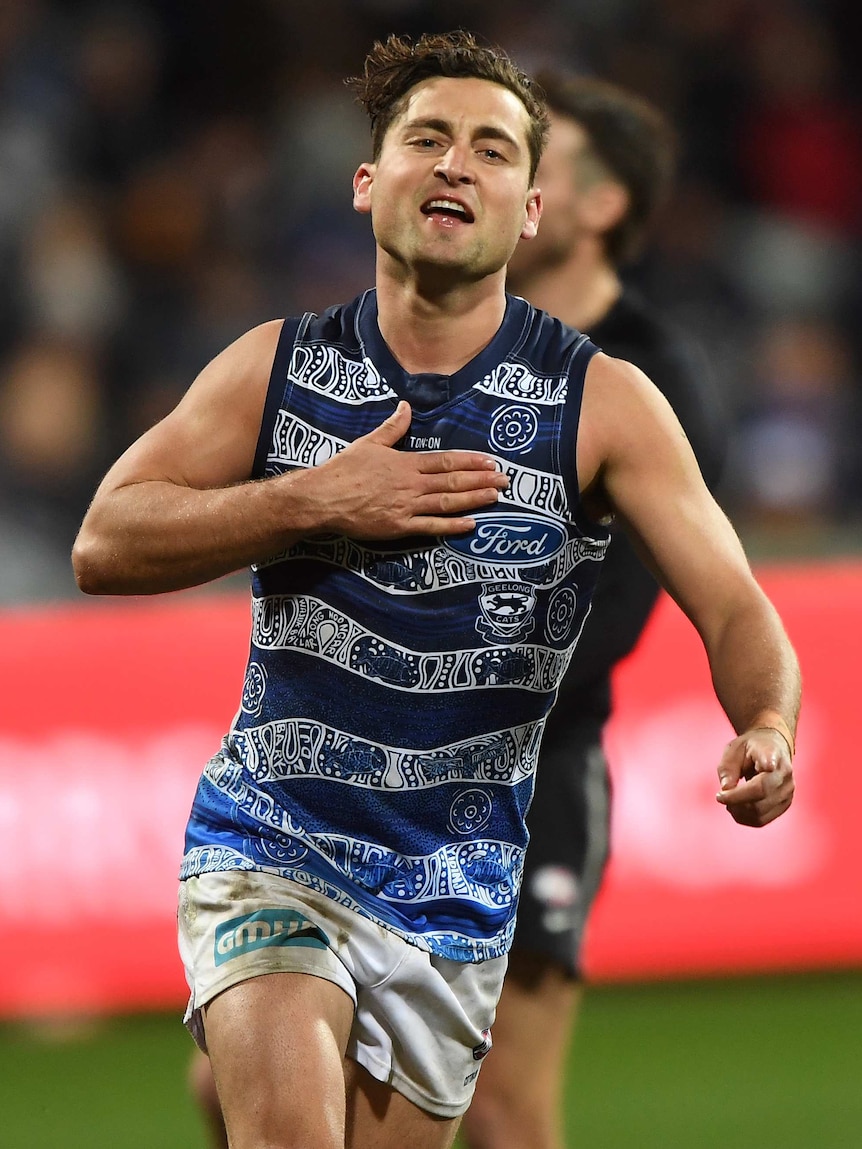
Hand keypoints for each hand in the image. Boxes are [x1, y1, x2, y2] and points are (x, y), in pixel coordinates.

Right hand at [310, 401, 507, 538]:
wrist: (323, 498)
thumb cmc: (344, 469)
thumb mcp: (369, 443)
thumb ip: (393, 427)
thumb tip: (406, 406)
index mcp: (405, 463)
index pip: (445, 460)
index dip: (471, 461)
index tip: (491, 461)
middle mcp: (411, 484)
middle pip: (452, 480)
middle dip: (481, 480)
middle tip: (505, 480)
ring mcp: (406, 507)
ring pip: (447, 502)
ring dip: (473, 499)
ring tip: (495, 497)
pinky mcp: (399, 528)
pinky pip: (431, 527)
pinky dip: (452, 526)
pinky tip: (471, 524)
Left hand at [715, 727, 794, 826]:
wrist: (774, 746)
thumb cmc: (752, 747)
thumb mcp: (733, 749)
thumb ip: (727, 768)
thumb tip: (726, 789)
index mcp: (774, 758)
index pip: (759, 784)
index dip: (740, 794)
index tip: (720, 794)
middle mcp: (785, 778)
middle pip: (757, 802)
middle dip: (734, 803)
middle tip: (720, 795)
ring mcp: (787, 793)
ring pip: (759, 815)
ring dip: (738, 812)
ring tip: (729, 799)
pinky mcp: (784, 805)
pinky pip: (762, 820)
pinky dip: (745, 817)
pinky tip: (737, 806)